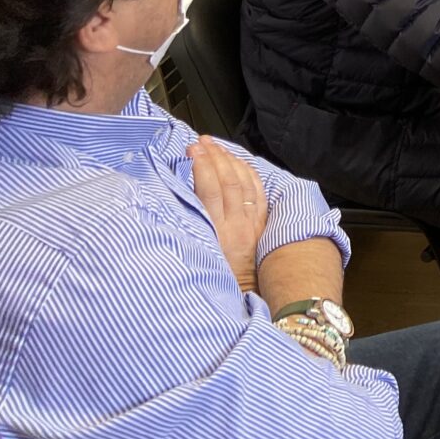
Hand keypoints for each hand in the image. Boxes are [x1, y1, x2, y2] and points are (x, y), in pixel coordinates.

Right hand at [189, 137, 268, 293]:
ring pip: (244, 184)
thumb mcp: (195, 255)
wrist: (243, 297)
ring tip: (217, 147)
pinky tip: (240, 163)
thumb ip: (190, 228)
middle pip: (227, 182)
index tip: (192, 149)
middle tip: (202, 142)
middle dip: (214, 157)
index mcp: (216, 233)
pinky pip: (259, 193)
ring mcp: (251, 224)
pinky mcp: (261, 226)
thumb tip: (178, 198)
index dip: (202, 166)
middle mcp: (236, 226)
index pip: (210, 190)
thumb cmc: (214, 279)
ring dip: (230, 161)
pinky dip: (249, 174)